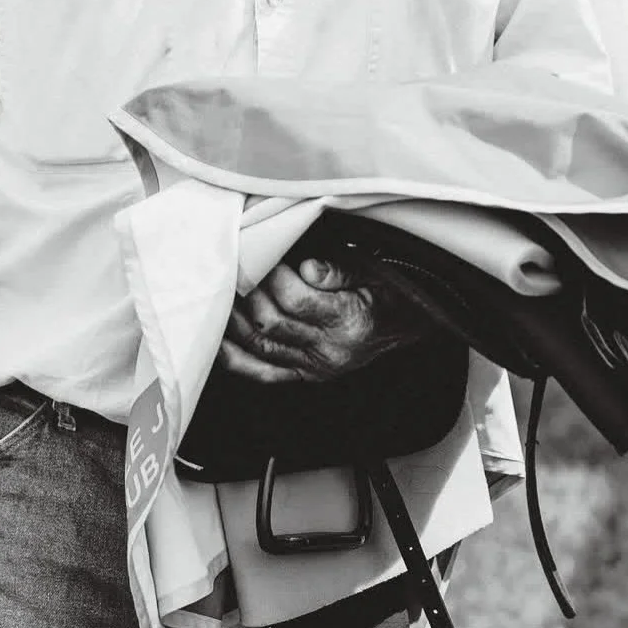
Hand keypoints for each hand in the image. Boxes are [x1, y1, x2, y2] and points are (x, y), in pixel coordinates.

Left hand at [218, 253, 424, 383]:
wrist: (409, 325)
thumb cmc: (389, 292)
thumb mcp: (373, 271)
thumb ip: (338, 269)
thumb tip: (306, 268)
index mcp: (349, 321)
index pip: (296, 300)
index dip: (272, 276)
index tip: (261, 252)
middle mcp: (330, 351)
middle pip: (272, 323)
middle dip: (247, 293)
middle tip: (235, 265)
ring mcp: (315, 367)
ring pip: (261, 348)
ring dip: (233, 322)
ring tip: (220, 293)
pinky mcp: (305, 375)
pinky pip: (264, 373)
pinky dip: (238, 359)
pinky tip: (219, 341)